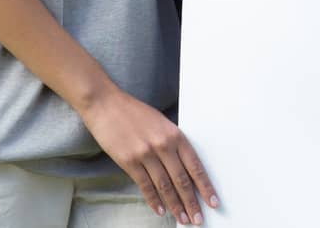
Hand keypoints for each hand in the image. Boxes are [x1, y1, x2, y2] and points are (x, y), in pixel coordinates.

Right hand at [79, 87, 217, 224]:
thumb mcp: (162, 123)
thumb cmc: (135, 112)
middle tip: (198, 219)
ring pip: (165, 186)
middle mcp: (163, 146)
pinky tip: (161, 211)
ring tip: (183, 219)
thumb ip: (173, 143)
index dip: (205, 186)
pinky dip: (154, 200)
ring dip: (175, 206)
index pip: (195, 166)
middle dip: (192, 202)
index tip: (212, 201)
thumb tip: (184, 168)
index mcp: (175, 135)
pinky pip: (145, 186)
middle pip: (182, 180)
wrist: (107, 105)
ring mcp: (146, 155)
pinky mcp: (129, 162)